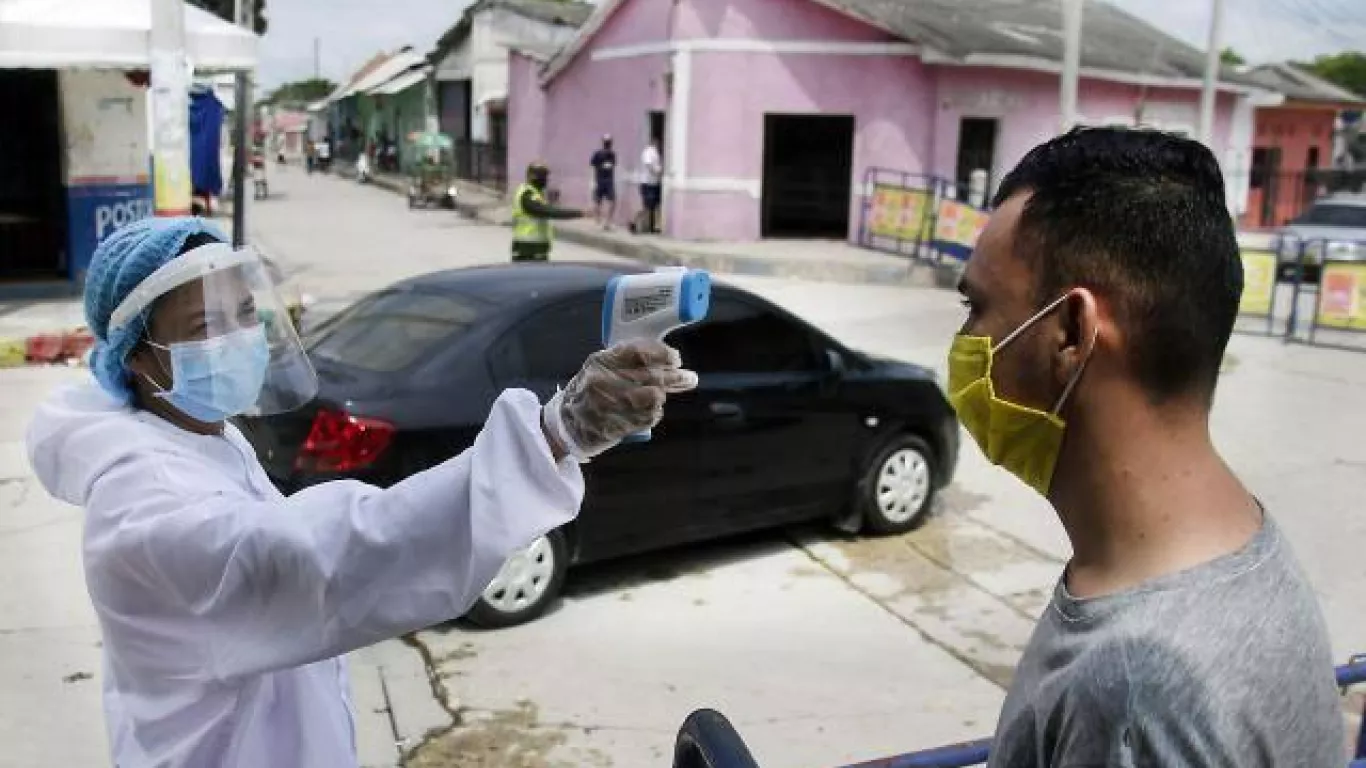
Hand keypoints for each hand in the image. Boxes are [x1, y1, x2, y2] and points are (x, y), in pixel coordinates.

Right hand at [543, 339, 697, 460]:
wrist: (566, 424)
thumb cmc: (588, 393)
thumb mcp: (600, 369)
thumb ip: (627, 362)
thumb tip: (668, 361)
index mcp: (600, 361)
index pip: (638, 351)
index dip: (662, 353)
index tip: (675, 358)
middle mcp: (604, 381)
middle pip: (651, 375)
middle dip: (676, 377)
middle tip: (690, 378)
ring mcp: (610, 404)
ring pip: (653, 397)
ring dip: (661, 397)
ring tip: (660, 397)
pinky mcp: (615, 425)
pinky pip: (648, 417)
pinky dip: (654, 413)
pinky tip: (650, 411)